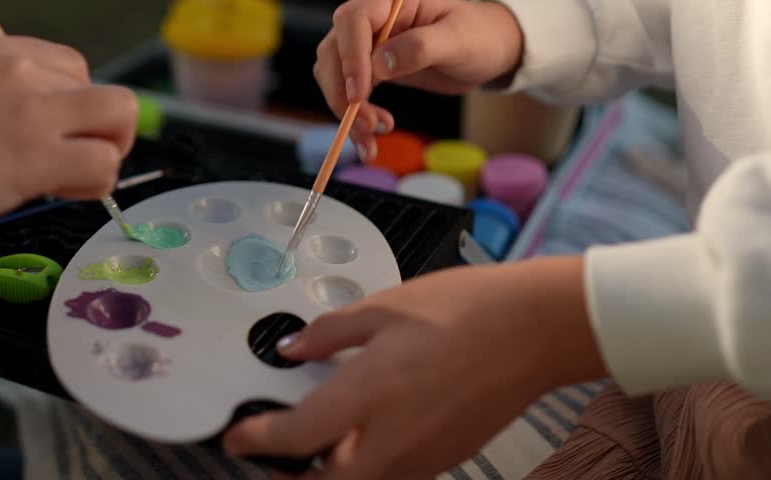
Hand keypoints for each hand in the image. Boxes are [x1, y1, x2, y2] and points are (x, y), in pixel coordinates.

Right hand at [0, 31, 137, 256]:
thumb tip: (33, 130)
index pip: (65, 66)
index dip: (68, 108)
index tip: (49, 140)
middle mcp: (12, 64)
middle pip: (99, 89)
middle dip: (92, 130)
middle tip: (63, 168)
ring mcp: (26, 106)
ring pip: (118, 117)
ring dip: (104, 153)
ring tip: (67, 183)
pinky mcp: (33, 153)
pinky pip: (105, 163)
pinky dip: (97, 185)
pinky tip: (62, 195)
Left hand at [223, 258, 604, 479]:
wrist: (533, 329)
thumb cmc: (465, 310)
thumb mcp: (384, 308)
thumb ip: (329, 333)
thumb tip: (292, 349)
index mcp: (368, 394)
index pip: (294, 437)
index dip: (255, 440)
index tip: (236, 435)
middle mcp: (391, 437)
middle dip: (291, 478)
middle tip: (271, 457)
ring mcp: (421, 455)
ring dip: (330, 476)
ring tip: (312, 450)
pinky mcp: (445, 458)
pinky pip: (393, 475)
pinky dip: (367, 467)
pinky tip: (364, 439)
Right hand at [315, 0, 522, 158]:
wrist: (490, 49)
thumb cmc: (480, 36)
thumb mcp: (459, 40)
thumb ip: (421, 48)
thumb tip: (379, 66)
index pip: (354, 21)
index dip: (351, 56)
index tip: (360, 94)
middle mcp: (374, 17)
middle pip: (334, 50)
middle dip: (342, 91)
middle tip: (367, 126)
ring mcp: (369, 43)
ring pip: (334, 74)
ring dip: (344, 108)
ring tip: (371, 138)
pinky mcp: (371, 68)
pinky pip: (348, 90)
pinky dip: (352, 115)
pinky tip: (370, 136)